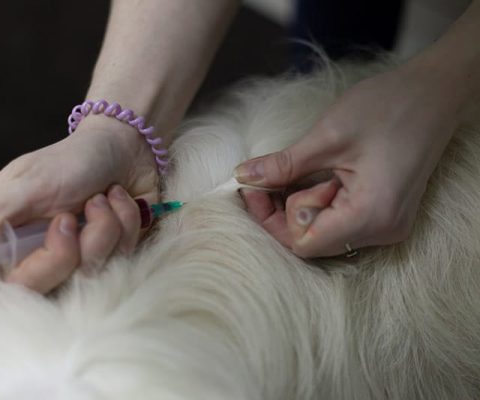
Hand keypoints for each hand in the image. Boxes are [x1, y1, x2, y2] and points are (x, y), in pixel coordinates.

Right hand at [0, 116, 158, 292]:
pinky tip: (121, 205)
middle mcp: (22, 254)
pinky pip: (119, 263)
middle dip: (64, 249)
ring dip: (104, 228)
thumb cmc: (73, 161)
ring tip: (102, 199)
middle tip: (71, 214)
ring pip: (83, 277)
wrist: (127, 151)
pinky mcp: (103, 265)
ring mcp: (64, 265)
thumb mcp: (28, 182)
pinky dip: (126, 226)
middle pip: (27, 289)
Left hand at [235, 60, 461, 256]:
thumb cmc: (388, 106)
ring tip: (316, 167)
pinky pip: (339, 222)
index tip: (254, 188)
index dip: (271, 220)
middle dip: (287, 209)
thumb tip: (243, 178)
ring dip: (304, 204)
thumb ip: (283, 166)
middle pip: (312, 241)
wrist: (435, 91)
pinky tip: (320, 175)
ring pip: (324, 232)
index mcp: (371, 216)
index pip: (303, 244)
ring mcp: (387, 225)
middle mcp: (383, 231)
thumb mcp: (327, 136)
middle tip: (284, 171)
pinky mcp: (385, 214)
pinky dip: (320, 202)